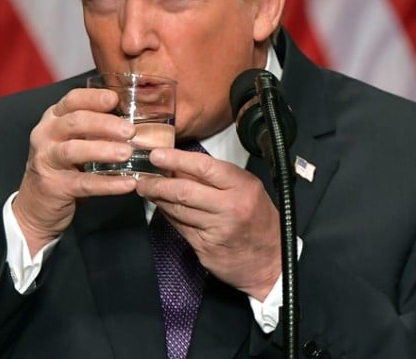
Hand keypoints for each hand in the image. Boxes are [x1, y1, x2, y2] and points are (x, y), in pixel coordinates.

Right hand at [12, 88, 137, 255]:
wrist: (36, 204)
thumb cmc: (62, 165)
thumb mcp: (71, 139)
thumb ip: (93, 127)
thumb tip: (132, 118)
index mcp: (53, 118)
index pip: (72, 100)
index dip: (93, 98)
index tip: (115, 99)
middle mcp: (46, 135)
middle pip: (74, 122)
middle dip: (104, 124)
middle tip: (130, 131)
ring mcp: (47, 161)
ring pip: (74, 150)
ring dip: (103, 150)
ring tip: (127, 153)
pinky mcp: (54, 186)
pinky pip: (84, 183)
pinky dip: (107, 184)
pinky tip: (127, 183)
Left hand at [135, 147, 280, 300]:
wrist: (272, 261)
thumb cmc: (259, 220)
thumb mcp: (246, 189)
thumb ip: (217, 178)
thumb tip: (181, 165)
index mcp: (242, 187)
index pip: (204, 167)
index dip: (176, 159)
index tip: (156, 155)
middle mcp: (230, 207)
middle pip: (184, 190)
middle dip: (158, 183)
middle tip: (142, 178)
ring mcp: (217, 230)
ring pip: (178, 210)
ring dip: (159, 199)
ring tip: (148, 190)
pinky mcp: (206, 248)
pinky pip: (180, 228)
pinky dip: (168, 216)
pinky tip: (162, 208)